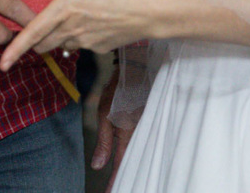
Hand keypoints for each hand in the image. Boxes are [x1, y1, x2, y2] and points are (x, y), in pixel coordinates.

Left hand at [0, 0, 154, 68]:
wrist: (150, 12)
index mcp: (63, 10)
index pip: (32, 33)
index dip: (15, 49)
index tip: (2, 64)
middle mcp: (71, 30)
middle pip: (43, 44)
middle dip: (35, 41)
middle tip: (31, 32)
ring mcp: (86, 42)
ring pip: (62, 45)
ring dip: (57, 38)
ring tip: (61, 24)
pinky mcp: (100, 48)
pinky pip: (82, 45)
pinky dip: (79, 38)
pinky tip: (89, 23)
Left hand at [91, 71, 135, 192]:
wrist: (138, 69)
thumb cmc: (120, 90)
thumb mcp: (106, 113)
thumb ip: (104, 141)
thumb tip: (98, 166)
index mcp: (128, 135)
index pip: (120, 166)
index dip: (115, 183)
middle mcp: (141, 136)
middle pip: (132, 164)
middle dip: (124, 179)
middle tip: (114, 190)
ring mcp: (147, 131)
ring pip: (140, 157)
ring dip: (132, 169)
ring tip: (122, 181)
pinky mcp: (151, 125)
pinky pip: (144, 146)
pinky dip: (137, 156)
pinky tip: (133, 161)